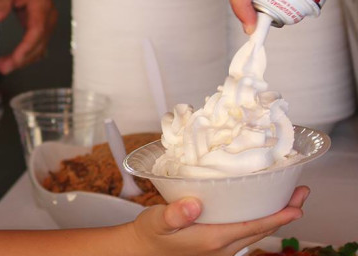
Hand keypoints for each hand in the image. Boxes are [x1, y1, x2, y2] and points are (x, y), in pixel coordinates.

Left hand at [0, 0, 55, 74]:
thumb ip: (1, 0)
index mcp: (41, 5)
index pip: (36, 33)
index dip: (24, 50)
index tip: (11, 62)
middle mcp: (48, 15)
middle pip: (38, 45)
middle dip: (21, 60)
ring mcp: (45, 21)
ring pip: (38, 48)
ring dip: (22, 59)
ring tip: (0, 65)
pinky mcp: (38, 23)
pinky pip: (35, 44)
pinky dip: (24, 54)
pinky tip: (9, 59)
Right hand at [127, 186, 308, 255]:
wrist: (142, 250)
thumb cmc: (150, 234)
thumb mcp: (157, 221)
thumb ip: (174, 214)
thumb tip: (193, 205)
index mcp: (213, 239)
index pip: (253, 227)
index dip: (277, 217)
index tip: (296, 207)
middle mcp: (223, 247)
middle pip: (261, 229)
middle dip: (284, 213)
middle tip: (301, 193)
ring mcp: (222, 249)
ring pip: (256, 232)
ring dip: (275, 216)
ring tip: (290, 199)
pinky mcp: (218, 245)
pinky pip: (246, 233)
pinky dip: (260, 220)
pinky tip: (260, 208)